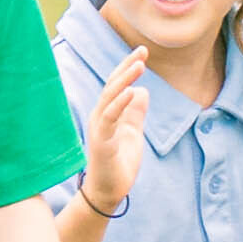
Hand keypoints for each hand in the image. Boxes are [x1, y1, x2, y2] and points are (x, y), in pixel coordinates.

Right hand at [78, 63, 146, 220]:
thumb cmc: (118, 163)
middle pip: (112, 84)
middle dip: (127, 66)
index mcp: (106, 113)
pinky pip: (110, 117)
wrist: (108, 190)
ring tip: (140, 65)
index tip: (143, 52)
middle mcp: (99, 115)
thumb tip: (142, 91)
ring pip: (110, 96)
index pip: (117, 84)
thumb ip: (135, 113)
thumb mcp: (132, 133)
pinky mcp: (101, 140)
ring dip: (124, 79)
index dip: (128, 67)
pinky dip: (121, 102)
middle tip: (143, 50)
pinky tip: (133, 90)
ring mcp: (99, 127)